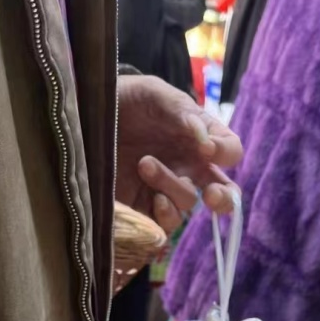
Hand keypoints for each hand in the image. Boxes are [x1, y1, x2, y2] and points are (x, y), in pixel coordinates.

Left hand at [117, 75, 241, 233]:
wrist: (89, 115)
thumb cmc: (127, 101)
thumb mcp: (154, 94)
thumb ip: (181, 111)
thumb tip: (205, 141)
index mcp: (199, 141)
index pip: (230, 152)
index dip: (225, 153)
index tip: (206, 148)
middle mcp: (188, 170)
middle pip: (222, 194)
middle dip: (222, 199)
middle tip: (210, 194)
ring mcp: (166, 191)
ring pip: (186, 206)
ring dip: (171, 188)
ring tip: (145, 164)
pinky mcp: (142, 210)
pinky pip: (164, 226)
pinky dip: (163, 216)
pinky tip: (152, 199)